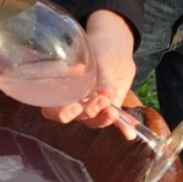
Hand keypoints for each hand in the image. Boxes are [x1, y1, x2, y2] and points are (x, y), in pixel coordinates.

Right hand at [44, 8, 137, 133]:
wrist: (117, 48)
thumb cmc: (100, 47)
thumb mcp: (100, 59)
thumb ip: (102, 77)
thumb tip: (106, 93)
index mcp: (62, 89)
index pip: (52, 110)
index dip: (61, 113)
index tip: (76, 106)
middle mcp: (74, 102)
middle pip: (76, 117)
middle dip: (89, 112)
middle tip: (102, 101)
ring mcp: (91, 107)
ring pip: (93, 121)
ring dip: (104, 118)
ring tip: (115, 110)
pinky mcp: (108, 109)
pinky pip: (113, 121)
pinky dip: (122, 127)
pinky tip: (130, 134)